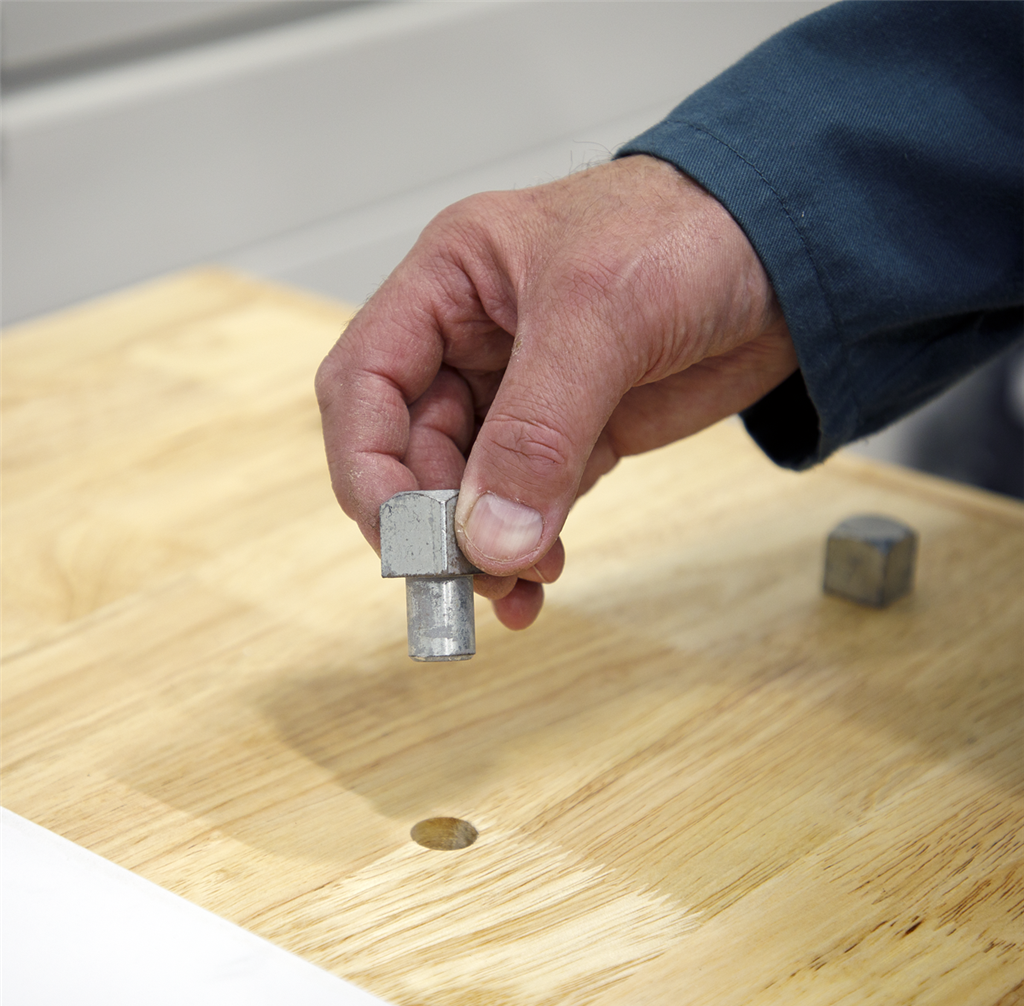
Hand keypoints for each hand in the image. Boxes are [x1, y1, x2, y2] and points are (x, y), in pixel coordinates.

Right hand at [315, 155, 796, 628]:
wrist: (795, 249)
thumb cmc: (693, 230)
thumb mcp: (599, 315)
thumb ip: (537, 430)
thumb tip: (488, 538)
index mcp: (448, 284)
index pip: (365, 383)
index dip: (367, 465)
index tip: (403, 537)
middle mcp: (472, 341)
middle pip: (411, 448)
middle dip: (435, 520)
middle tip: (471, 574)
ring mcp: (524, 394)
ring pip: (468, 487)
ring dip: (480, 545)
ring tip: (515, 585)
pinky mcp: (575, 435)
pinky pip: (529, 504)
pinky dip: (528, 546)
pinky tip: (541, 578)